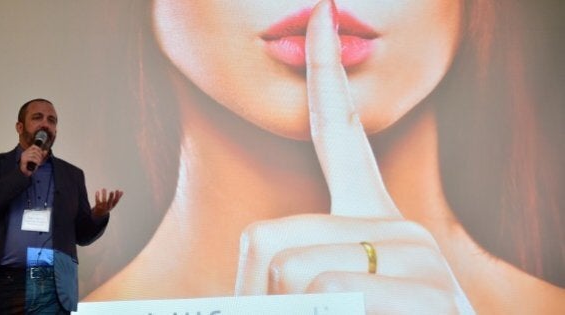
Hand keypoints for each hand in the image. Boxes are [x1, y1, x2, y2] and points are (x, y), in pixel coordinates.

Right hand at [20, 145, 47, 175]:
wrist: (25, 172)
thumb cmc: (30, 166)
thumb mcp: (37, 159)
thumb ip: (41, 155)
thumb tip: (45, 151)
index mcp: (27, 151)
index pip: (33, 146)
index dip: (39, 149)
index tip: (42, 153)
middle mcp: (25, 152)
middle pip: (35, 150)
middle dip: (40, 155)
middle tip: (41, 159)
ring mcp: (24, 156)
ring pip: (34, 154)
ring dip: (39, 158)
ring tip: (40, 162)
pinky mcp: (24, 160)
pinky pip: (32, 158)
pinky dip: (36, 161)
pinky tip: (38, 164)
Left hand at [92, 188, 123, 217]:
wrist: (100, 214)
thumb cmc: (108, 206)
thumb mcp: (113, 203)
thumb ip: (118, 197)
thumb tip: (122, 191)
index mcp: (112, 205)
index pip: (116, 201)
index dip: (117, 196)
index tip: (117, 190)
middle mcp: (108, 206)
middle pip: (110, 202)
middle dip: (111, 197)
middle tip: (112, 191)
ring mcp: (102, 207)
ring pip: (103, 201)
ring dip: (104, 195)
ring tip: (104, 189)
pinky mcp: (97, 206)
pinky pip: (97, 201)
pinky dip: (97, 196)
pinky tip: (97, 191)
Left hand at [234, 1, 471, 312]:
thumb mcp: (315, 292)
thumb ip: (286, 261)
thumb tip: (257, 245)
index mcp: (367, 217)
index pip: (340, 132)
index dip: (325, 75)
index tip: (320, 16)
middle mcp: (397, 223)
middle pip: (270, 237)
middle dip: (263, 295)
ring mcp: (417, 255)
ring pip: (293, 271)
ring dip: (293, 313)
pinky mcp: (431, 290)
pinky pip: (337, 292)